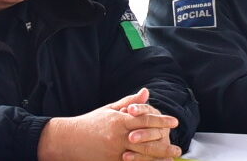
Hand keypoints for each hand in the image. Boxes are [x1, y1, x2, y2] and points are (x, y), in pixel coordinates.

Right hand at [38, 88, 181, 160]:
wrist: (68, 139)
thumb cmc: (91, 122)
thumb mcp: (110, 109)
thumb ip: (130, 102)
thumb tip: (147, 92)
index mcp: (119, 121)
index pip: (144, 120)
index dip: (161, 121)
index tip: (175, 122)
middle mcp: (117, 137)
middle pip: (145, 141)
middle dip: (163, 146)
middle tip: (178, 149)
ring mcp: (113, 152)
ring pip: (139, 156)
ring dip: (156, 159)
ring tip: (170, 160)